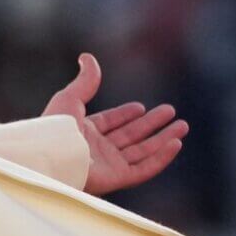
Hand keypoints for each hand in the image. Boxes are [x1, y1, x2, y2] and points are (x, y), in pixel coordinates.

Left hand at [42, 53, 187, 195]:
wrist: (52, 158)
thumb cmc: (55, 129)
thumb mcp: (70, 98)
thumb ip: (85, 81)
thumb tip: (88, 57)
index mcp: (82, 132)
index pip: (109, 123)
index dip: (125, 115)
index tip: (141, 107)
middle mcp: (95, 150)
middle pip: (130, 137)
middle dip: (151, 125)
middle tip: (171, 112)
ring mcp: (106, 165)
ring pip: (141, 152)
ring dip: (163, 139)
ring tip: (182, 126)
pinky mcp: (116, 178)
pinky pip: (143, 169)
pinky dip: (161, 157)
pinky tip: (176, 144)